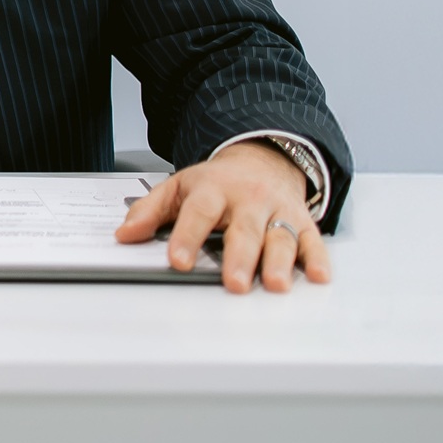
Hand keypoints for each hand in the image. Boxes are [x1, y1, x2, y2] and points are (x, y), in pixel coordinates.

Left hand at [115, 140, 330, 293]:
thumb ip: (150, 211)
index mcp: (213, 189)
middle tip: (233, 282)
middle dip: (240, 257)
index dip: (187, 236)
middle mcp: (248, 199)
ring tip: (275, 284)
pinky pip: (312, 240)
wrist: (262, 159)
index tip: (177, 260)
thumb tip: (125, 234)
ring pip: (280, 236)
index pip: (199, 212)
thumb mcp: (179, 187)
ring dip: (279, 262)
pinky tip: (317, 275)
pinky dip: (317, 258)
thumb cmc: (217, 182)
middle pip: (244, 229)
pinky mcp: (301, 221)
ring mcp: (277, 210)